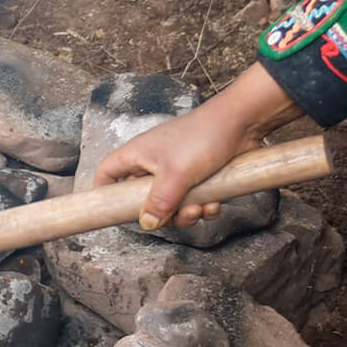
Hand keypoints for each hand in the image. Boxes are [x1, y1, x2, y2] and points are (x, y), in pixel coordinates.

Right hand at [94, 65, 301, 228]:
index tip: (111, 211)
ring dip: (186, 213)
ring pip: (171, 203)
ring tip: (201, 208)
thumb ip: (159, 202)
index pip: (107, 173)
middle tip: (177, 215)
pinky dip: (203, 206)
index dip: (104, 192)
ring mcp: (176, 170)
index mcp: (137, 156)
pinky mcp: (198, 175)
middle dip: (162, 213)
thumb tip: (146, 224)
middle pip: (142, 198)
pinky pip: (192, 200)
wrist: (242, 122)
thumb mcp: (176, 175)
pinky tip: (215, 204)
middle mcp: (153, 163)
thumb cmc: (203, 137)